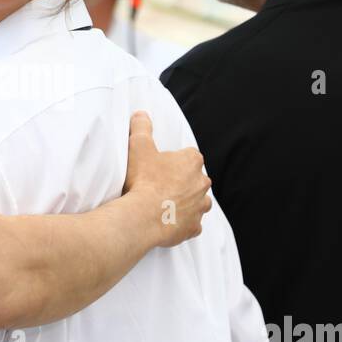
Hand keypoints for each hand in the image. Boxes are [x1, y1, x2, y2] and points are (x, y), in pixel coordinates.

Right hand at [123, 111, 211, 247]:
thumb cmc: (143, 180)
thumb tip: (141, 114)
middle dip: (182, 182)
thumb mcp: (138, 146)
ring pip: (198, 202)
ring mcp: (200, 206)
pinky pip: (192, 224)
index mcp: (192, 161)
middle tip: (159, 186)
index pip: (188, 156)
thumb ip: (142, 127)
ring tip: (166, 205)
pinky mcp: (194, 227)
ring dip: (186, 202)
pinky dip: (183, 223)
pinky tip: (168, 222)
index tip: (160, 167)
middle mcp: (202, 183)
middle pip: (195, 179)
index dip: (174, 161)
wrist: (143, 216)